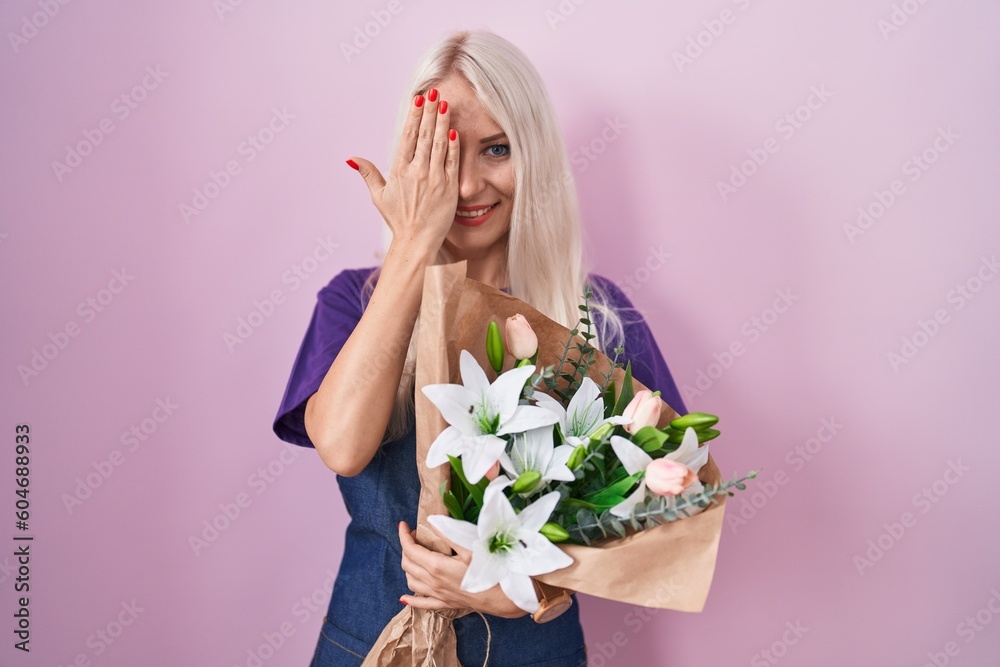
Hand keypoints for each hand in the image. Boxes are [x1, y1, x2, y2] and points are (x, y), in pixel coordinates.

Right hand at [348, 88, 458, 250]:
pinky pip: (452, 161)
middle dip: (429, 112)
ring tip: (445, 103)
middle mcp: (416, 171)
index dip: (414, 116)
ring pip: (438, 144)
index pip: (408, 136)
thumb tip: (351, 158)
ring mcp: (434, 178)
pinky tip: (454, 130)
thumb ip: (368, 173)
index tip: (418, 99)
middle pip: (424, 135)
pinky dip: (453, 145)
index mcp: (399, 170)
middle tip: (435, 92)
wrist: (416, 241)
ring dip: (442, 122)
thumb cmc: (398, 220)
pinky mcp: (449, 187)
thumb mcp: (379, 196)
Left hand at [397, 521, 530, 619]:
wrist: (502, 596)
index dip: (404, 535)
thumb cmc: (489, 568)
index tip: (403, 524)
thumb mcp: (470, 546)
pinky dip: (410, 598)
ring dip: (408, 566)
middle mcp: (432, 582)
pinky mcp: (444, 604)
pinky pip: (421, 603)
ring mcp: (437, 595)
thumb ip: (448, 532)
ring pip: (411, 581)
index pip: (410, 549)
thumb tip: (430, 520)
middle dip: (406, 547)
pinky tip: (404, 596)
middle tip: (415, 535)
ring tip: (415, 554)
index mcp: (436, 566)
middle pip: (407, 564)